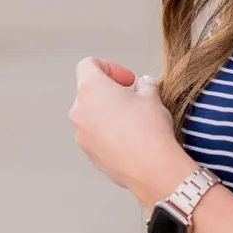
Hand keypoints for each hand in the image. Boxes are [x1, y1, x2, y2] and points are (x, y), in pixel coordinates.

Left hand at [69, 58, 192, 207]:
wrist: (151, 167)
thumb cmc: (149, 129)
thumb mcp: (152, 97)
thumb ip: (145, 86)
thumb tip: (144, 86)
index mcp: (91, 89)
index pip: (88, 65)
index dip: (110, 68)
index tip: (127, 80)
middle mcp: (79, 110)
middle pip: (89, 92)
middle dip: (110, 92)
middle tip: (133, 99)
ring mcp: (82, 135)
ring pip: (92, 116)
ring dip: (109, 114)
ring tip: (134, 122)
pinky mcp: (89, 154)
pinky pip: (96, 137)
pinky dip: (109, 134)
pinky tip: (131, 140)